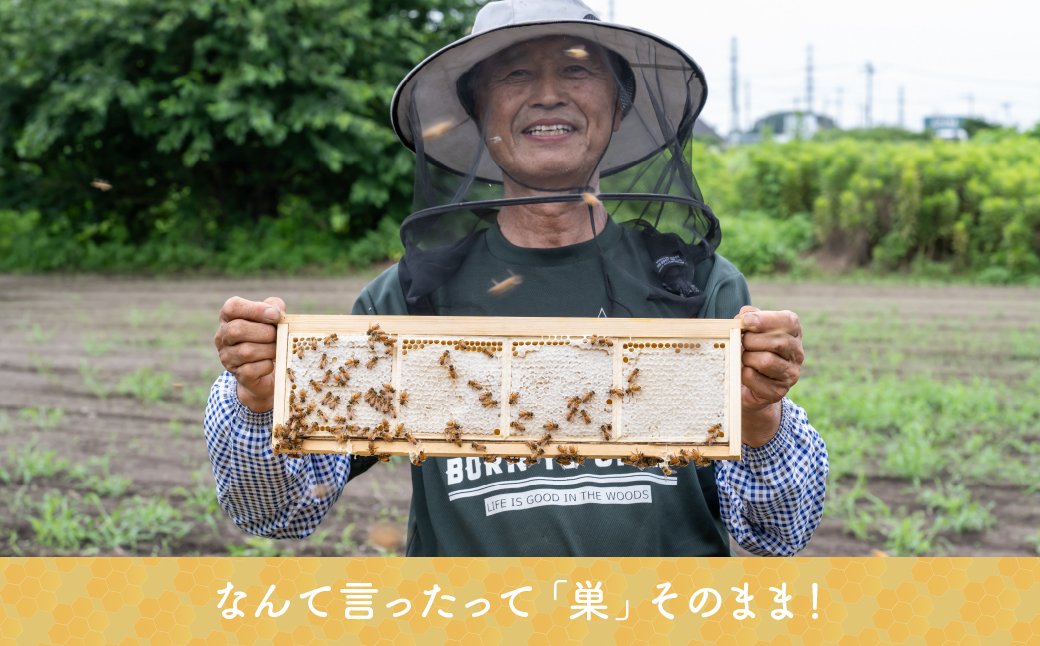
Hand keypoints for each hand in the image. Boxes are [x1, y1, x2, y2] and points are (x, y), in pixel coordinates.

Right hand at [215, 296, 285, 412]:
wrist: (267, 371)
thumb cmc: (269, 337)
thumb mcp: (272, 318)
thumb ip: (275, 307)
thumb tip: (276, 311)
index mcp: (228, 318)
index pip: (232, 307)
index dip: (255, 309)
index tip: (275, 315)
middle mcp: (222, 337)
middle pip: (237, 330)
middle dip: (265, 332)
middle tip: (277, 335)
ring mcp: (227, 357)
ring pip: (246, 351)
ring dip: (269, 349)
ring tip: (277, 349)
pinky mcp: (238, 375)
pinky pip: (252, 369)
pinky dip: (267, 366)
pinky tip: (270, 363)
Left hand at [734, 305, 804, 446]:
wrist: (748, 385)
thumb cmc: (751, 350)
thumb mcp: (750, 330)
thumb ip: (748, 317)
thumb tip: (744, 315)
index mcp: (793, 334)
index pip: (789, 321)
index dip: (766, 319)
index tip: (746, 321)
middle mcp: (797, 354)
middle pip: (778, 342)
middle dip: (752, 340)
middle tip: (741, 342)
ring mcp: (790, 375)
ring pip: (766, 361)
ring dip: (747, 357)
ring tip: (743, 358)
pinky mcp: (778, 392)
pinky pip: (754, 377)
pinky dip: (743, 373)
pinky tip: (744, 372)